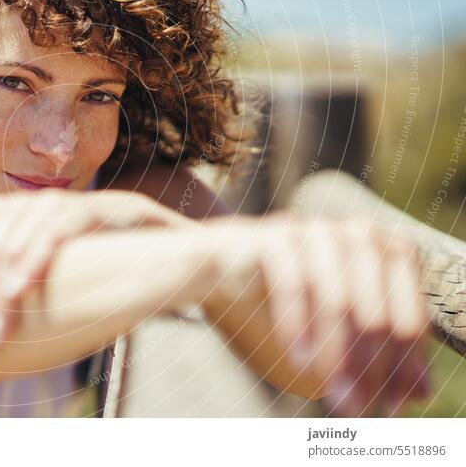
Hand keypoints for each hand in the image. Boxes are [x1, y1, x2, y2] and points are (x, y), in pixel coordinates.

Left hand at [0, 188, 190, 367]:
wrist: (177, 256)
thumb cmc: (108, 268)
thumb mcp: (52, 278)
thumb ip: (11, 281)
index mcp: (23, 215)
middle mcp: (40, 202)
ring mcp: (71, 203)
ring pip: (17, 234)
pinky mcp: (103, 207)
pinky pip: (59, 228)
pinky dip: (36, 258)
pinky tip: (20, 290)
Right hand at [213, 213, 431, 416]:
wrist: (219, 267)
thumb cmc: (284, 304)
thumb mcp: (335, 335)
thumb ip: (377, 357)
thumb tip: (417, 395)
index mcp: (388, 254)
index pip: (409, 320)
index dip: (404, 369)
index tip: (389, 407)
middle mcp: (359, 235)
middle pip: (377, 315)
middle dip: (368, 369)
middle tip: (355, 408)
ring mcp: (318, 230)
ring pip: (339, 301)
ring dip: (335, 354)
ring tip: (329, 394)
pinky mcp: (278, 234)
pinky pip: (295, 284)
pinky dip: (297, 325)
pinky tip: (296, 357)